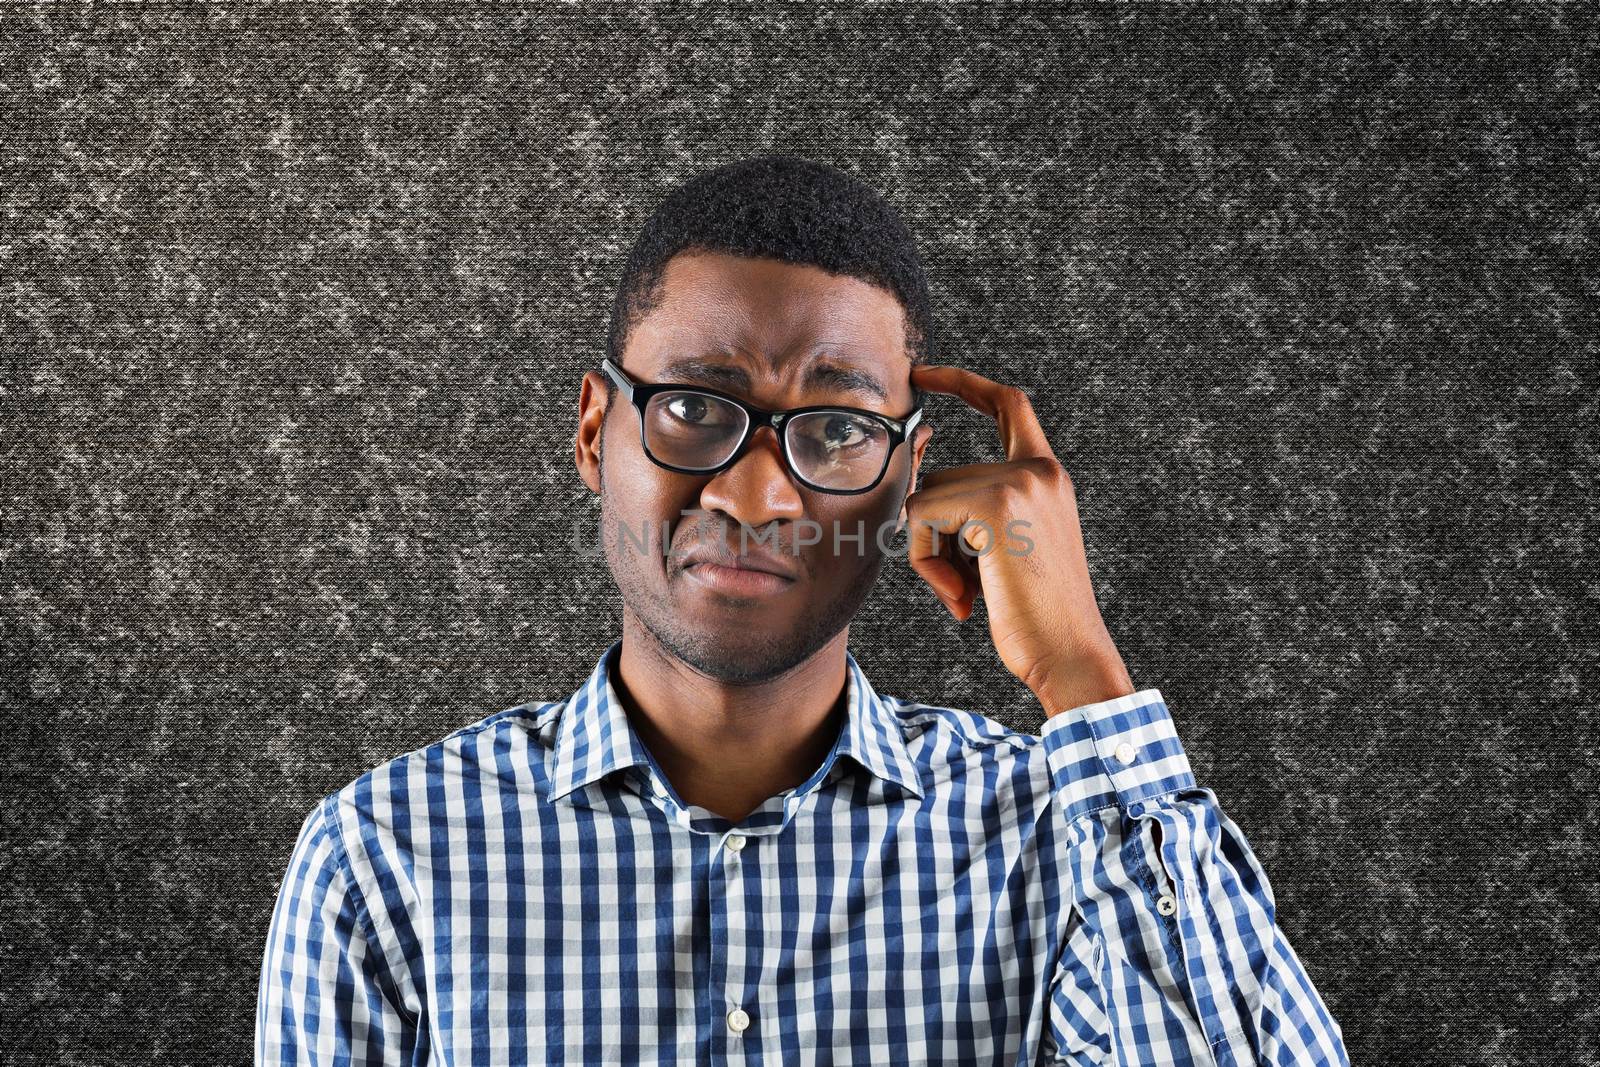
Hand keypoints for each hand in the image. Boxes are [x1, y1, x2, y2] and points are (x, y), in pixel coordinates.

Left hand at [905, 365, 1135, 716]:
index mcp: (1048, 476)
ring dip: (931, 554)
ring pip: (926, 499)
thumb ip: (972, 511)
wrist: (1069, 654)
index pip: (1008, 404)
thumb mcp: (1004, 549)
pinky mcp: (996, 503)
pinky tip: (964, 597)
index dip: (964, 384)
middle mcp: (1038, 470)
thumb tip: (913, 483)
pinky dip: (927, 562)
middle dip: (932, 535)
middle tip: (962, 585)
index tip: (924, 374)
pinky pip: (922, 516)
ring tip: (969, 593)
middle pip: (942, 476)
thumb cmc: (1034, 616)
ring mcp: (1019, 482)